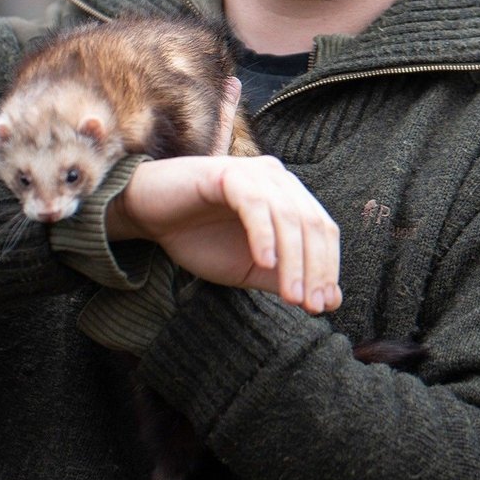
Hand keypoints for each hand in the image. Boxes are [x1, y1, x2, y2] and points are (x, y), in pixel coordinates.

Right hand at [107, 79, 340, 313]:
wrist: (148, 214)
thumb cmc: (200, 237)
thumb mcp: (248, 267)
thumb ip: (286, 279)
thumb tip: (331, 300)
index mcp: (290, 197)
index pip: (324, 231)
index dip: (327, 269)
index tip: (322, 306)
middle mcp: (278, 179)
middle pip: (312, 224)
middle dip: (315, 269)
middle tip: (310, 306)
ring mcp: (253, 173)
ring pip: (287, 217)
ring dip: (293, 260)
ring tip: (291, 296)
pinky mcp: (226, 173)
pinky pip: (253, 205)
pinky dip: (263, 234)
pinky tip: (264, 262)